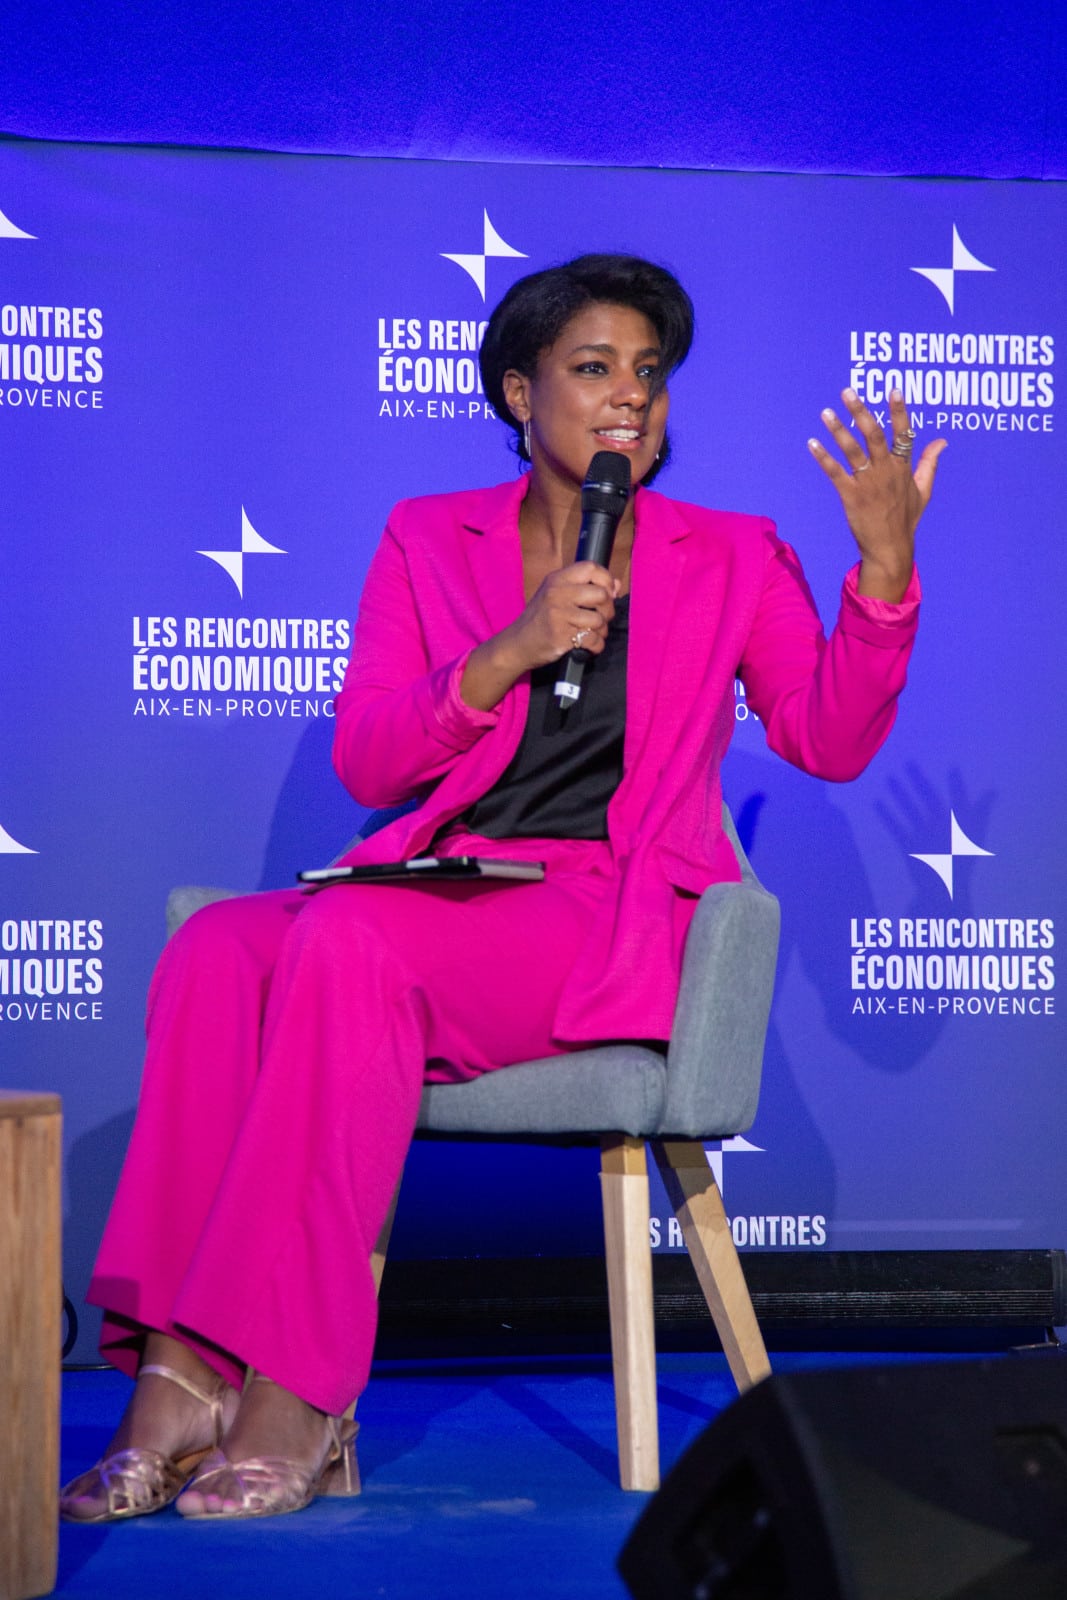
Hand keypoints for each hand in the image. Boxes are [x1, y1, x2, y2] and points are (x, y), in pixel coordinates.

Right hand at [459, 561, 616, 710]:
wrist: (517, 644)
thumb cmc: (540, 619)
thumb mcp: (557, 595)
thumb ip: (584, 587)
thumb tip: (616, 584)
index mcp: (557, 579)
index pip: (591, 568)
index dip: (606, 580)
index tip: (607, 593)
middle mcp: (557, 593)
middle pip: (601, 594)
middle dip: (608, 609)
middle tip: (601, 618)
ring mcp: (559, 614)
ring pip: (599, 619)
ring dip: (602, 630)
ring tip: (593, 633)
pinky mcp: (561, 635)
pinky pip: (592, 639)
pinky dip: (596, 645)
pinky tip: (589, 645)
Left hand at [808, 388, 945, 601]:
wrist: (890, 548)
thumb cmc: (906, 520)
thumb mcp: (923, 490)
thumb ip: (930, 463)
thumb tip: (942, 441)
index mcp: (903, 468)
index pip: (903, 433)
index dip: (899, 411)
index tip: (894, 389)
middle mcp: (886, 471)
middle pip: (874, 435)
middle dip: (860, 411)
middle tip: (847, 391)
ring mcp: (868, 483)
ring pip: (852, 450)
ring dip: (838, 430)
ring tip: (826, 412)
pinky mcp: (851, 496)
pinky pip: (835, 472)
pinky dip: (823, 458)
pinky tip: (812, 443)